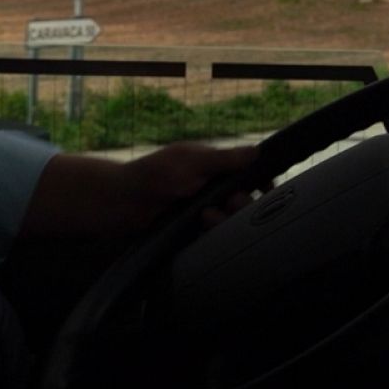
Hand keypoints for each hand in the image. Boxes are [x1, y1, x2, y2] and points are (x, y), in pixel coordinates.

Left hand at [20, 142, 264, 239]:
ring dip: (224, 220)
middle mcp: (211, 190)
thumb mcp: (192, 161)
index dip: (260, 183)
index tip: (266, 190)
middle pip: (244, 202)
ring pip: (231, 222)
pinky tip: (201, 230)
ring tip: (206, 218)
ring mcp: (202, 212)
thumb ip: (225, 159)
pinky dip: (212, 235)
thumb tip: (258, 151)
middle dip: (241, 204)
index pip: (248, 175)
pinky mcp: (193, 232)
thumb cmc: (153, 175)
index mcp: (213, 168)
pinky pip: (214, 238)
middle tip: (229, 204)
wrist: (121, 205)